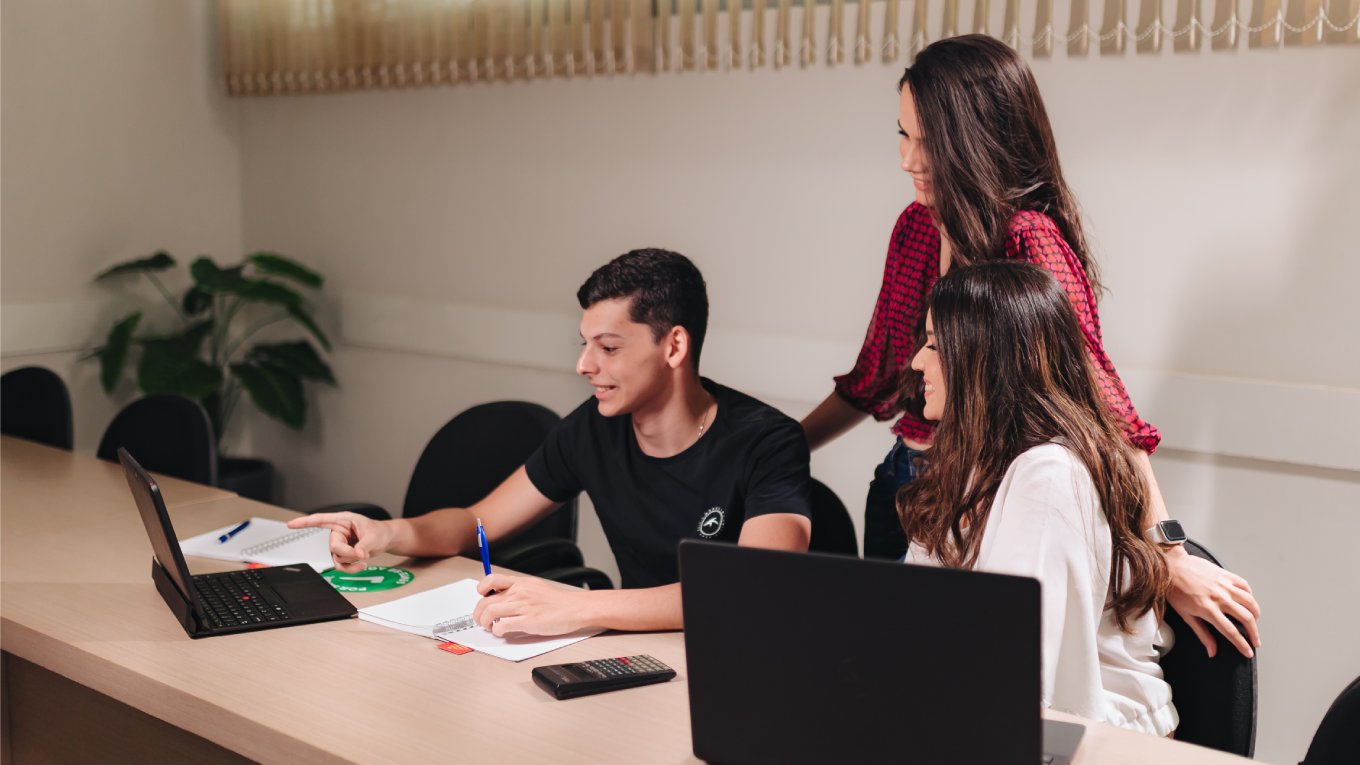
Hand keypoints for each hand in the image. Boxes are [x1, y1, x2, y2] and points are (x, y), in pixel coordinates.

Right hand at [287, 512, 393, 572]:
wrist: (384, 540)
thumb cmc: (378, 532)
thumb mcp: (373, 536)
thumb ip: (364, 546)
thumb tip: (357, 555)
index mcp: (343, 521)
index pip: (320, 520)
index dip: (304, 522)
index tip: (291, 524)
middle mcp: (338, 532)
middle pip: (333, 547)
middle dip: (349, 553)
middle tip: (362, 553)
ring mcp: (339, 545)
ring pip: (337, 558)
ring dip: (352, 561)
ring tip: (364, 556)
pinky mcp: (342, 555)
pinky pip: (341, 566)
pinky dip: (352, 568)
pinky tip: (361, 564)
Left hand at [472, 574, 589, 636]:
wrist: (575, 608)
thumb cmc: (558, 601)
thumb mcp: (535, 586)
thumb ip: (518, 589)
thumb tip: (502, 597)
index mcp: (520, 583)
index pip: (491, 580)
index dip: (481, 589)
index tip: (482, 598)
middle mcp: (519, 593)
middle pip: (486, 601)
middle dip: (479, 613)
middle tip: (481, 620)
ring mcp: (522, 607)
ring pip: (490, 613)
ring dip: (485, 623)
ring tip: (490, 627)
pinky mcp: (528, 621)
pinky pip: (502, 626)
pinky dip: (497, 631)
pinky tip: (502, 632)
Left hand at [1165, 550, 1260, 657]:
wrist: (1171, 566)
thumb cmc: (1175, 590)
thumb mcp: (1185, 615)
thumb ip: (1202, 633)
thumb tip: (1212, 651)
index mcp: (1207, 609)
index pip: (1230, 631)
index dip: (1242, 644)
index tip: (1248, 652)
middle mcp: (1219, 597)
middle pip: (1246, 618)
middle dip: (1254, 633)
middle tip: (1255, 641)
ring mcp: (1224, 585)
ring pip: (1250, 602)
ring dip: (1256, 615)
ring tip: (1254, 622)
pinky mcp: (1225, 574)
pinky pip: (1244, 585)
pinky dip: (1250, 595)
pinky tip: (1248, 601)